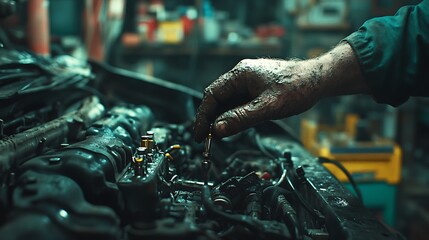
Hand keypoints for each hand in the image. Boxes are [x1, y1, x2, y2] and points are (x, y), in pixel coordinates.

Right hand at [193, 43, 367, 141]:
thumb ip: (241, 119)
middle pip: (218, 99)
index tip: (199, 134)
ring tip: (219, 136)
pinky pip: (240, 103)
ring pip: (228, 102)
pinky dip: (235, 115)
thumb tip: (217, 130)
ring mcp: (249, 82)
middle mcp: (242, 76)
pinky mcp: (257, 88)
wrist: (319, 79)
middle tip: (208, 139)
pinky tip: (235, 126)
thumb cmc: (297, 87)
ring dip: (223, 118)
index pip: (211, 95)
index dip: (203, 116)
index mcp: (240, 74)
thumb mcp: (268, 107)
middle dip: (211, 119)